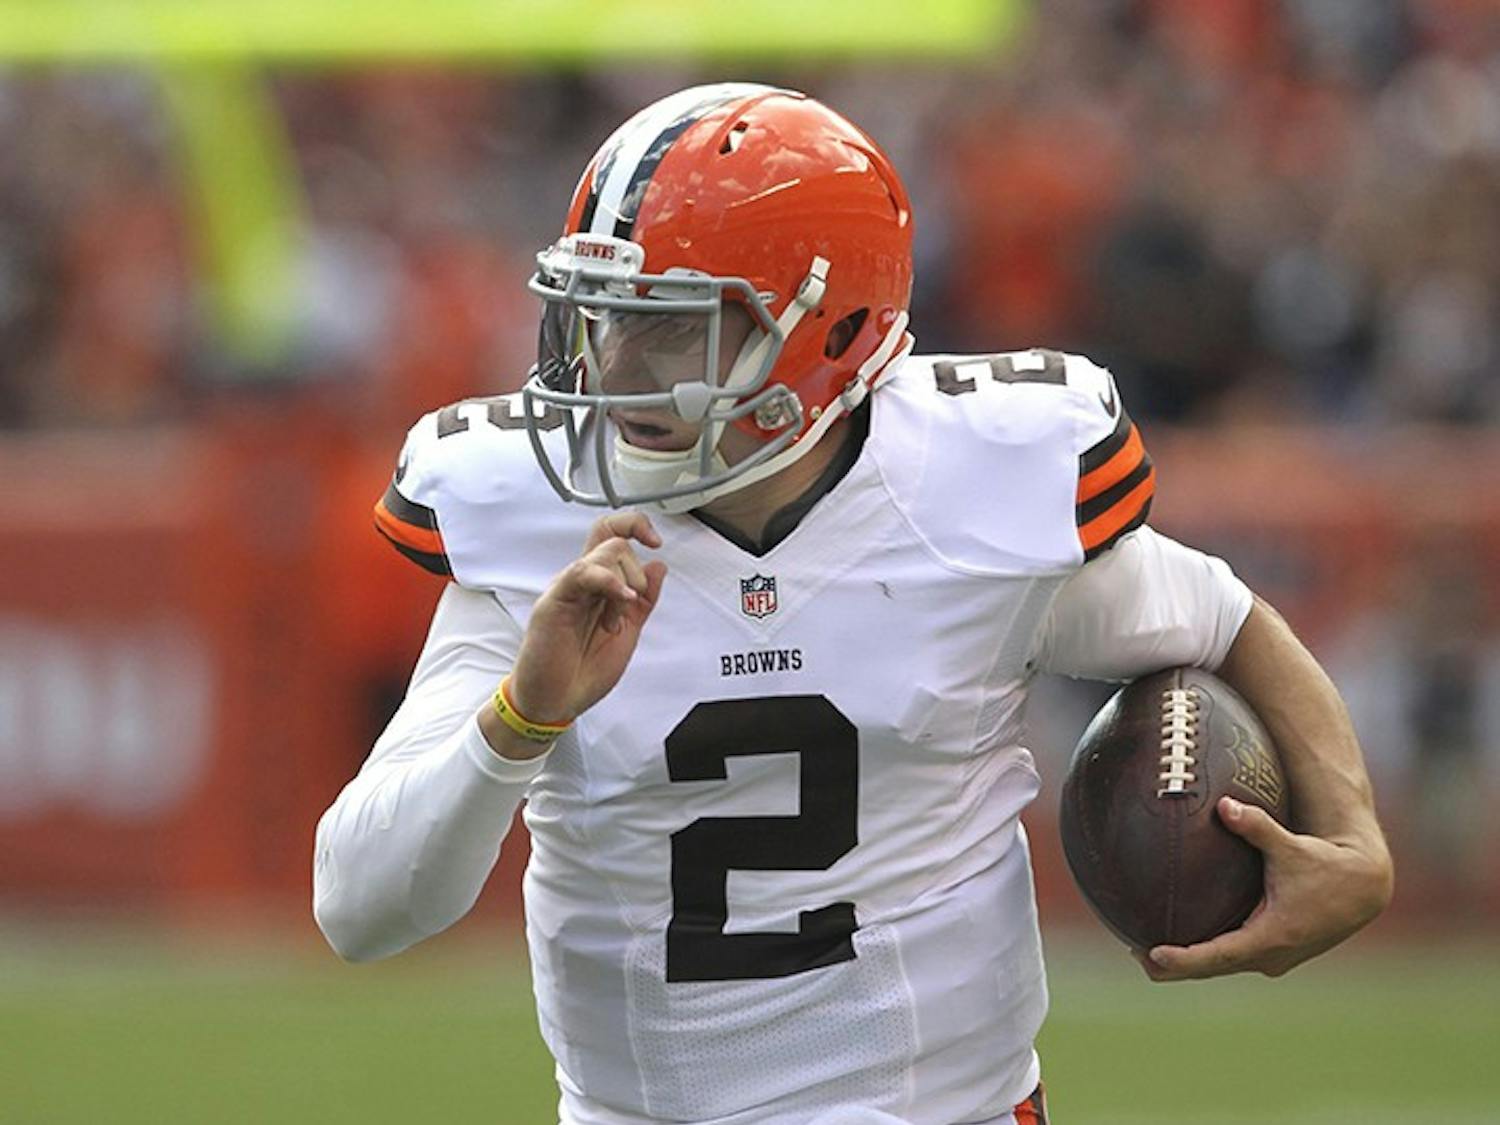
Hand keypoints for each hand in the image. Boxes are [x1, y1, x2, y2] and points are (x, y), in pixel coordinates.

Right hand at [507, 512, 666, 726]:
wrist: (556, 701)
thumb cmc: (582, 671)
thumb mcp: (628, 632)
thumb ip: (643, 600)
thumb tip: (658, 566)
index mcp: (598, 585)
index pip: (613, 534)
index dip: (636, 527)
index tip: (655, 542)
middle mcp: (582, 581)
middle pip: (613, 537)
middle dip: (636, 571)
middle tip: (628, 607)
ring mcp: (568, 588)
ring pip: (606, 552)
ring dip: (624, 586)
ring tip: (613, 623)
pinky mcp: (554, 601)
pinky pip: (583, 572)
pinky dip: (609, 582)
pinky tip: (618, 602)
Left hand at [1139, 796, 1392, 980]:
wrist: (1362, 886)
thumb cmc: (1325, 863)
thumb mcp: (1291, 845)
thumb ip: (1256, 827)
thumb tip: (1225, 805)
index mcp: (1273, 935)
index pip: (1219, 955)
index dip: (1184, 959)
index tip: (1152, 955)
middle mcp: (1272, 955)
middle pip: (1213, 968)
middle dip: (1174, 967)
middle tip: (1134, 952)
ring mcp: (1275, 958)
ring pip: (1222, 966)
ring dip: (1188, 963)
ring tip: (1144, 952)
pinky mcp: (1276, 953)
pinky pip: (1233, 958)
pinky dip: (1207, 955)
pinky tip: (1180, 939)